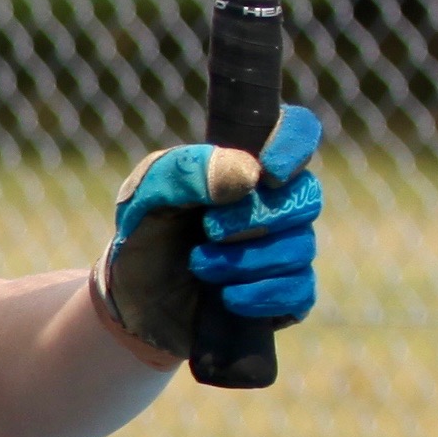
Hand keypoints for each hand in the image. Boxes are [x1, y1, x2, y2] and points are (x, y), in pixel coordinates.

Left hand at [101, 102, 326, 356]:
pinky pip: (300, 293)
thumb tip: (250, 174)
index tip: (268, 172)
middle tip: (210, 229)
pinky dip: (262, 294)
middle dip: (257, 217)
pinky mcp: (284, 297)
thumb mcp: (145, 197)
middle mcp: (274, 205)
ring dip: (246, 260)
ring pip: (300, 248)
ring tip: (199, 264)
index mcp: (245, 167)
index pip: (297, 132)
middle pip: (306, 197)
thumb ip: (188, 172)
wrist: (130, 304)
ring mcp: (284, 252)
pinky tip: (227, 297)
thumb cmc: (143, 237)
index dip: (294, 144)